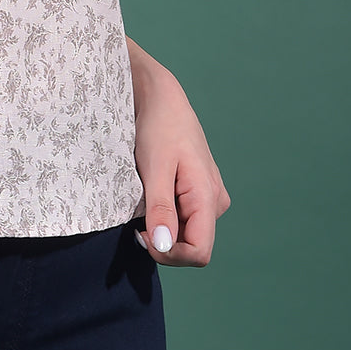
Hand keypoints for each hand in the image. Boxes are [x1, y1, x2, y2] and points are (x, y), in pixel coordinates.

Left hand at [127, 37, 230, 266]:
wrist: (159, 95)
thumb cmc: (158, 126)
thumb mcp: (155, 167)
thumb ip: (161, 209)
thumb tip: (165, 247)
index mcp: (209, 196)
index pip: (199, 253)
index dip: (170, 254)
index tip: (141, 234)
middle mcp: (215, 200)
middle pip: (191, 246)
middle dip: (163, 241)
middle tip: (135, 218)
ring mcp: (207, 196)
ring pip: (185, 233)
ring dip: (161, 228)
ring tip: (143, 198)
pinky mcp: (196, 190)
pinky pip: (182, 218)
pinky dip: (162, 216)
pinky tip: (149, 195)